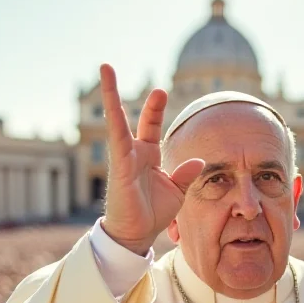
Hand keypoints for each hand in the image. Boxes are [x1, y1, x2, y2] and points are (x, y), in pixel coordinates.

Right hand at [99, 64, 204, 254]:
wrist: (136, 233)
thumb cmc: (152, 214)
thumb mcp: (176, 192)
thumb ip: (186, 175)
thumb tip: (198, 161)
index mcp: (149, 157)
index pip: (152, 127)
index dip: (155, 109)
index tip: (160, 91)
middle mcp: (135, 152)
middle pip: (138, 119)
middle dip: (146, 101)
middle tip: (152, 81)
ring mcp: (125, 156)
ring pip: (118, 119)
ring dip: (112, 94)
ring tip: (106, 69)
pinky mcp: (119, 163)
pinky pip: (116, 135)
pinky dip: (113, 115)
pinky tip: (109, 98)